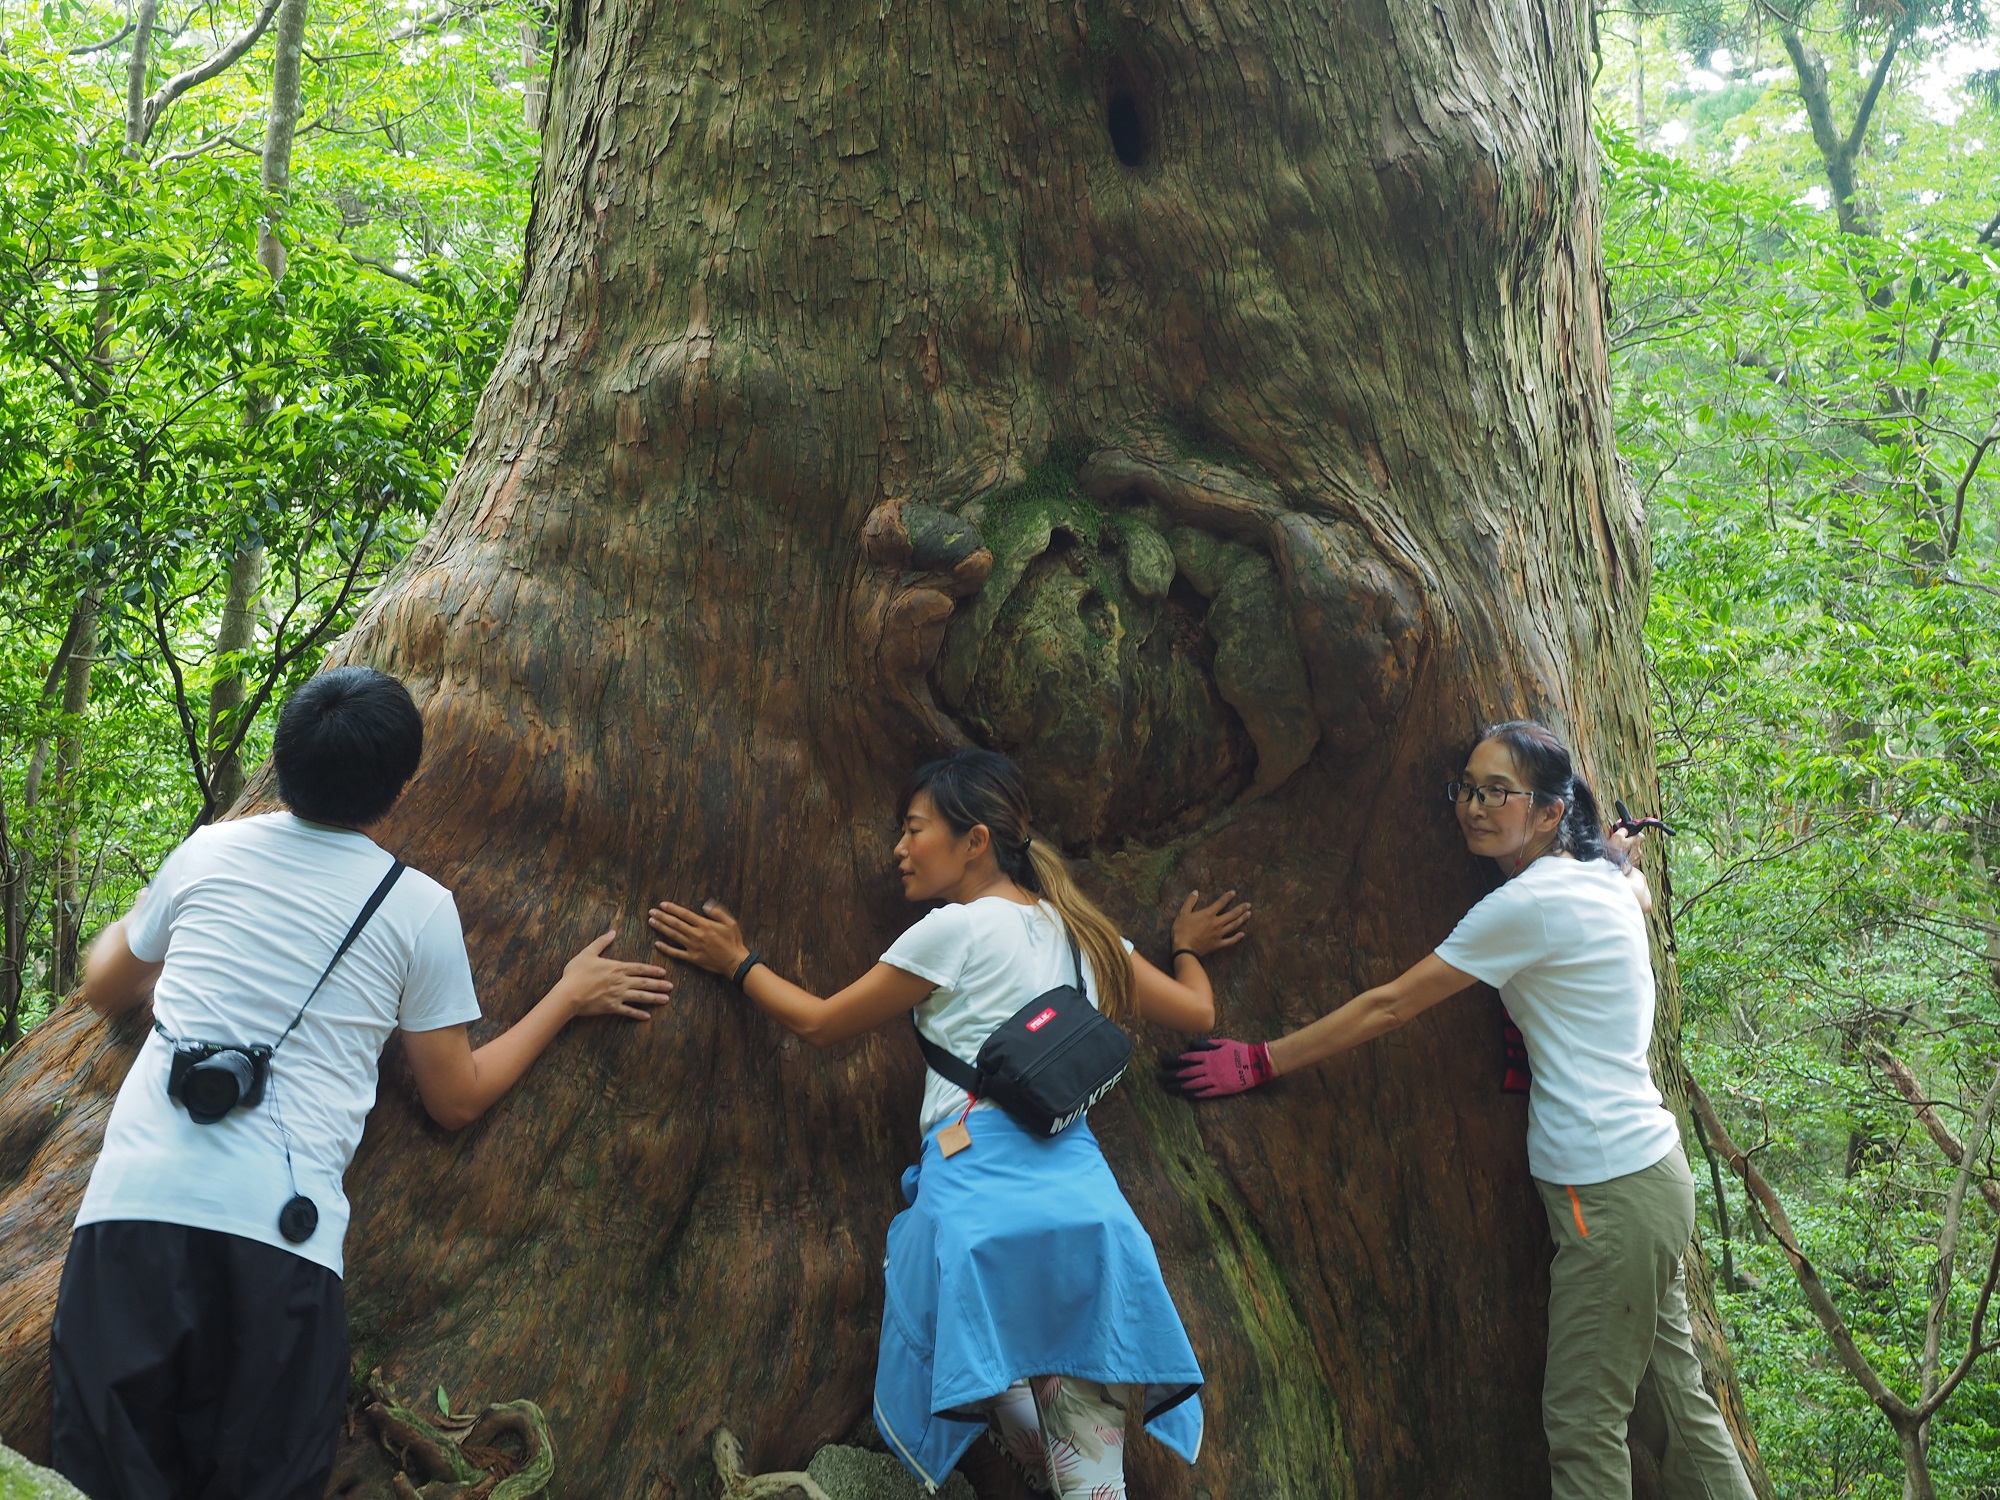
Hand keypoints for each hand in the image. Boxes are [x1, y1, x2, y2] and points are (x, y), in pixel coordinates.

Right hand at [556, 929, 675, 1019]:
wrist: (568, 994)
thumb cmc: (576, 973)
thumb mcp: (588, 953)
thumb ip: (601, 942)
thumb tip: (612, 931)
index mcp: (617, 968)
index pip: (639, 968)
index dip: (652, 970)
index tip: (663, 972)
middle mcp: (621, 982)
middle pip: (644, 982)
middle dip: (659, 984)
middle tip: (671, 986)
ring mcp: (617, 995)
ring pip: (640, 997)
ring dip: (654, 998)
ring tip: (666, 999)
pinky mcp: (612, 1007)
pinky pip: (628, 1011)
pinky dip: (638, 1014)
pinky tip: (647, 1017)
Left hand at [648, 898, 751, 977]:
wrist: (735, 962)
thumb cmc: (733, 941)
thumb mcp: (730, 923)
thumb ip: (718, 912)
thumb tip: (706, 905)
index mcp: (705, 925)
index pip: (685, 914)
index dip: (672, 909)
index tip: (662, 904)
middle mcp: (696, 935)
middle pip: (675, 924)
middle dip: (662, 916)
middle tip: (651, 912)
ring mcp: (692, 947)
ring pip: (673, 935)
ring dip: (661, 928)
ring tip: (651, 922)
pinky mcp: (692, 958)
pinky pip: (675, 953)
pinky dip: (665, 948)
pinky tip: (657, 944)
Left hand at [1160, 1037, 1273, 1098]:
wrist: (1256, 1063)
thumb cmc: (1239, 1050)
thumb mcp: (1223, 1042)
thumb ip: (1206, 1044)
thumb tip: (1190, 1045)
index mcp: (1209, 1055)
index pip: (1187, 1058)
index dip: (1174, 1060)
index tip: (1164, 1062)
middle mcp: (1209, 1068)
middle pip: (1186, 1072)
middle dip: (1172, 1074)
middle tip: (1160, 1077)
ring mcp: (1214, 1079)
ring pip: (1192, 1083)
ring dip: (1179, 1086)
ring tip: (1168, 1087)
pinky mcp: (1221, 1089)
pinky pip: (1205, 1092)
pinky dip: (1194, 1094)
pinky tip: (1185, 1095)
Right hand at [1170, 889, 1251, 958]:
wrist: (1184, 948)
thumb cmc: (1182, 930)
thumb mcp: (1183, 913)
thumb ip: (1190, 902)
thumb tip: (1195, 892)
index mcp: (1208, 914)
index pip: (1221, 903)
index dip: (1228, 897)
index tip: (1234, 892)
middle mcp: (1217, 923)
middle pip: (1232, 914)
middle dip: (1241, 908)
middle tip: (1248, 905)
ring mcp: (1219, 934)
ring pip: (1234, 925)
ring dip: (1242, 919)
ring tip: (1249, 914)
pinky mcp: (1218, 944)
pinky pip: (1230, 941)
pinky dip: (1237, 937)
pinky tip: (1242, 934)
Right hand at [1606, 825, 1645, 868]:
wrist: (1613, 867)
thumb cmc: (1616, 852)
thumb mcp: (1617, 836)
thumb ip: (1623, 830)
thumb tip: (1625, 829)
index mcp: (1636, 842)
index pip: (1641, 835)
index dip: (1634, 834)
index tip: (1628, 833)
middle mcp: (1638, 850)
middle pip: (1636, 844)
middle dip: (1629, 843)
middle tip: (1620, 842)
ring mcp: (1636, 859)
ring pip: (1633, 852)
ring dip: (1627, 851)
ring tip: (1618, 850)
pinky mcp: (1632, 865)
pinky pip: (1630, 859)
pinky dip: (1626, 857)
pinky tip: (1619, 857)